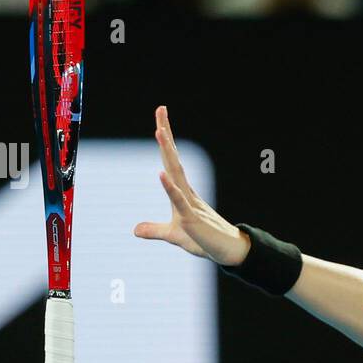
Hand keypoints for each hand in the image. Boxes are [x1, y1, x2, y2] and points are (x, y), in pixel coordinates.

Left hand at [133, 106, 250, 265]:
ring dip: (167, 152)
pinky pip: (178, 200)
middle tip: (161, 110)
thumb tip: (135, 230)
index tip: (160, 120)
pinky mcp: (190, 218)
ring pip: (175, 173)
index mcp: (181, 192)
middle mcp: (186, 192)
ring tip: (159, 131)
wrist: (227, 252)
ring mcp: (188, 203)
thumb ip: (155, 230)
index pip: (170, 162)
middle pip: (172, 158)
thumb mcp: (173, 235)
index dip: (164, 142)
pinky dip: (169, 187)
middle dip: (166, 134)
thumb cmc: (203, 240)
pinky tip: (161, 174)